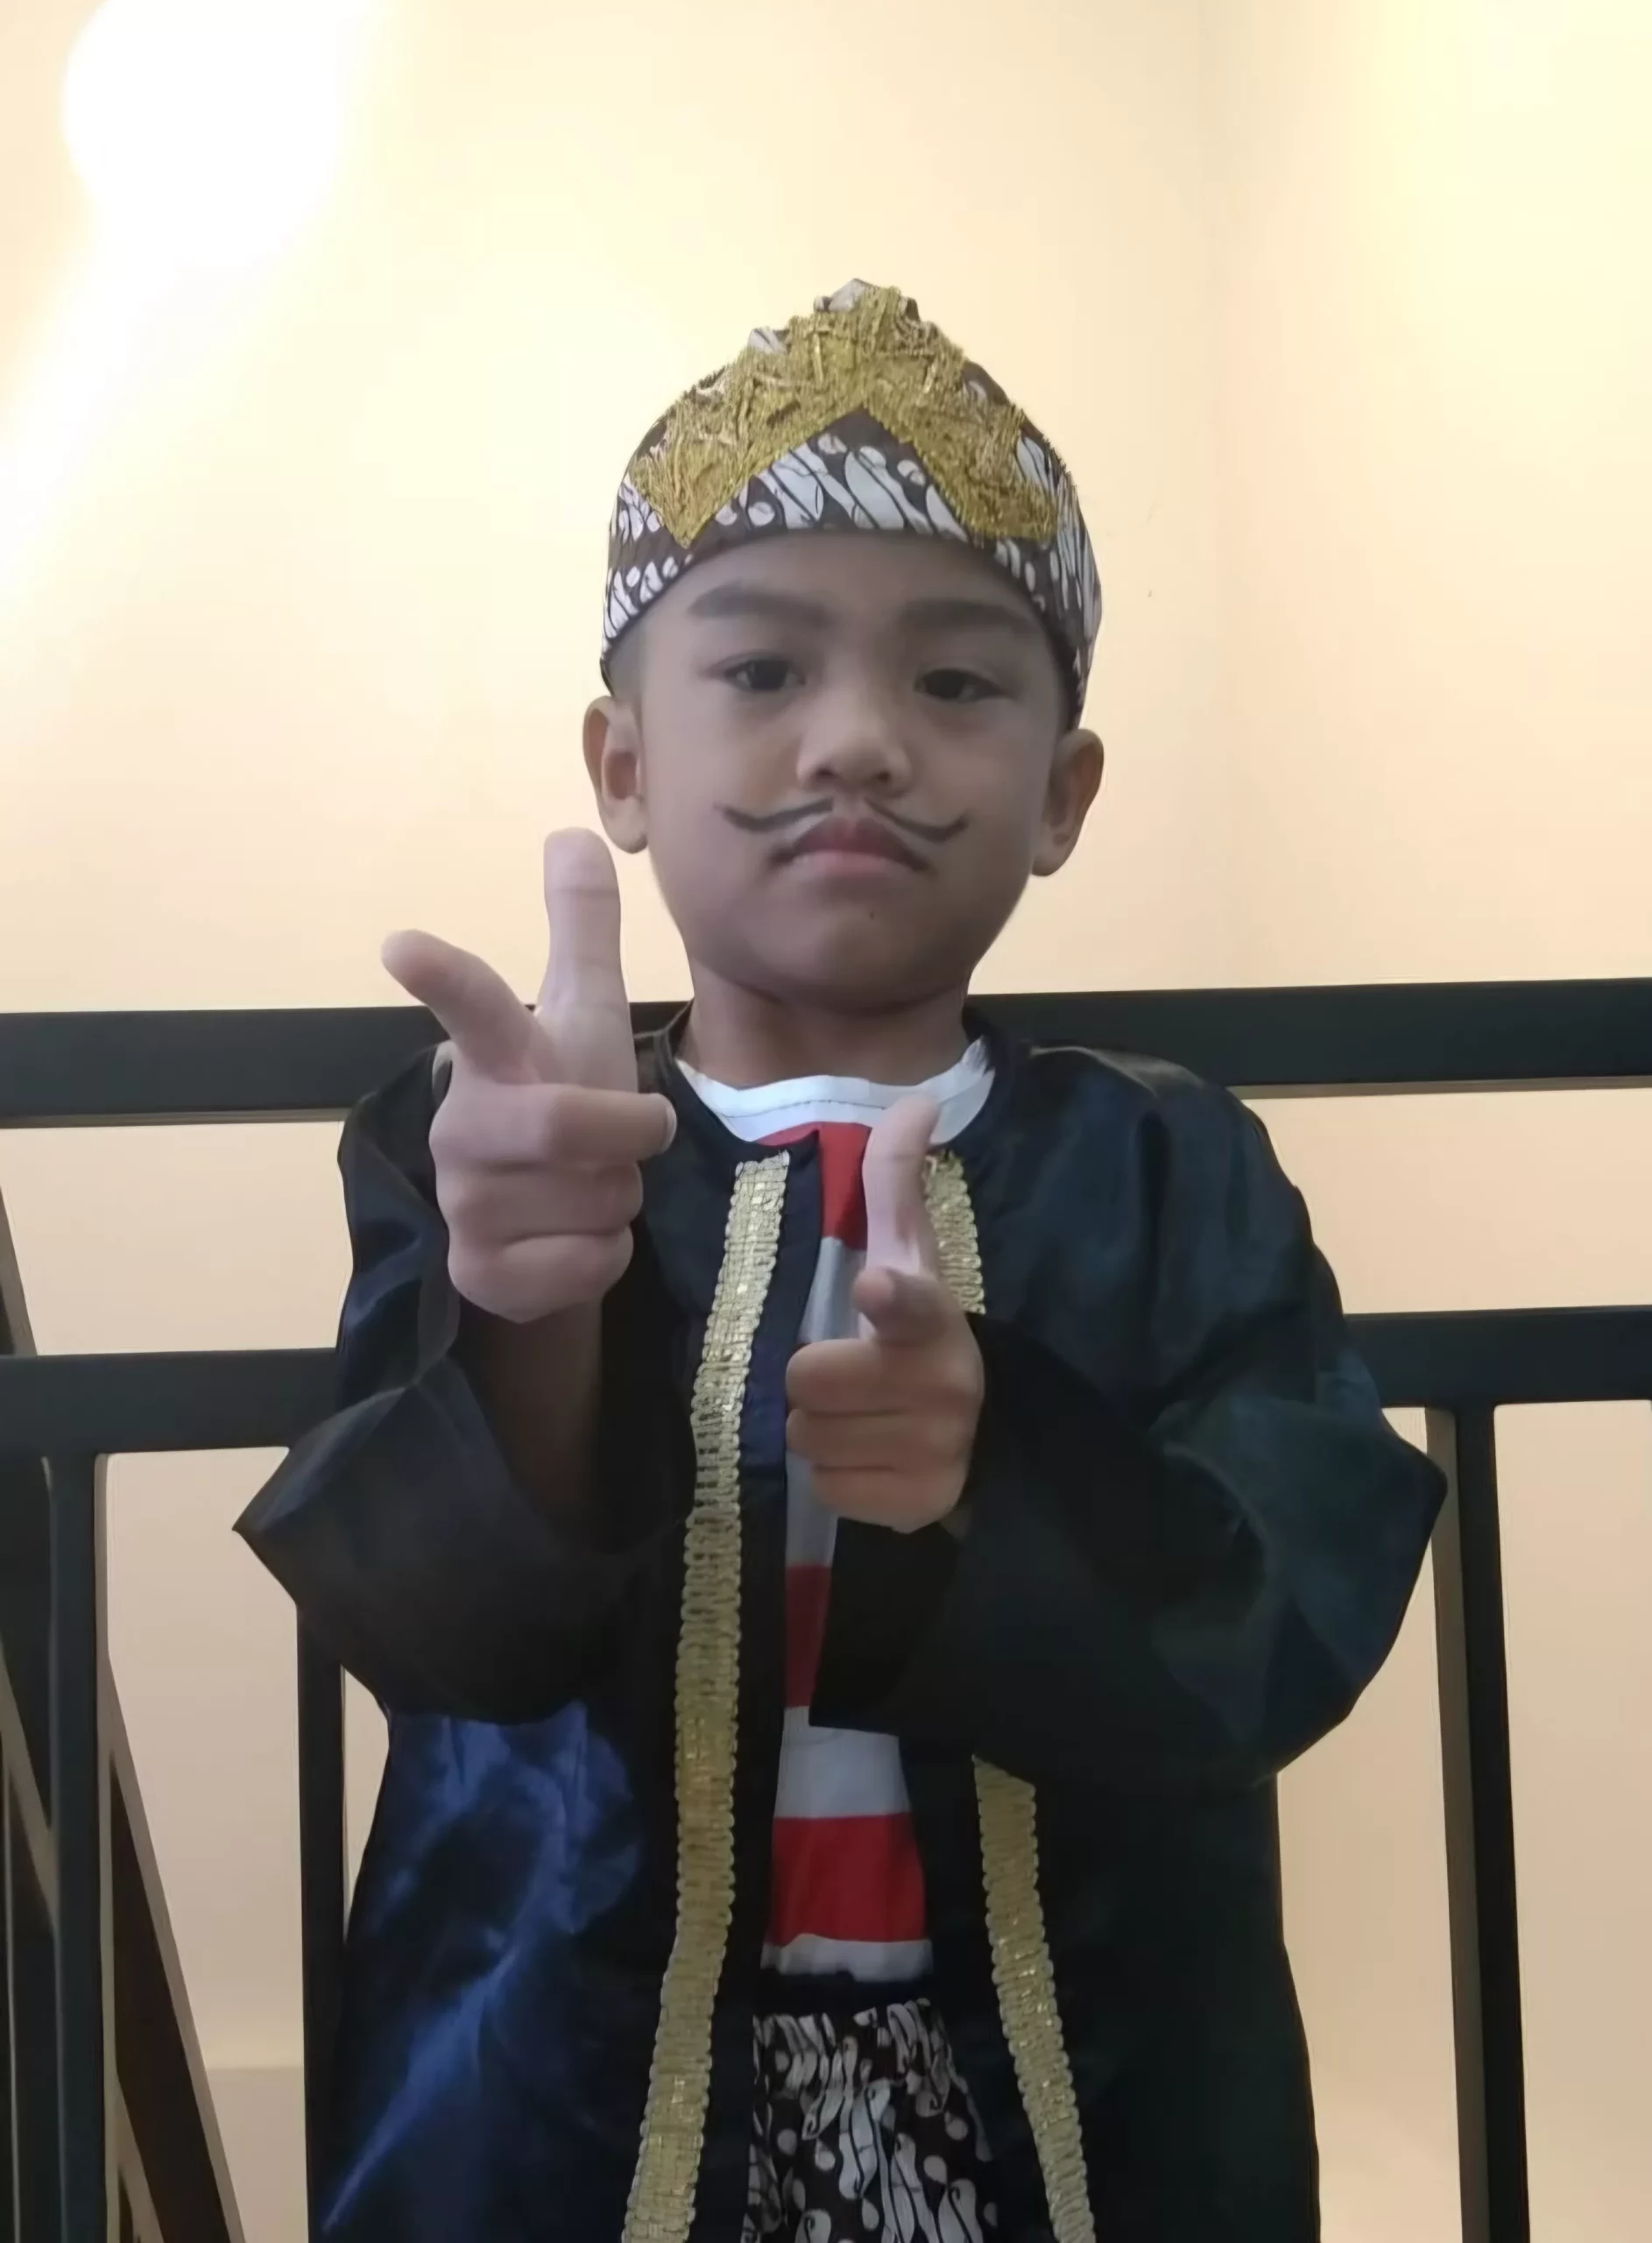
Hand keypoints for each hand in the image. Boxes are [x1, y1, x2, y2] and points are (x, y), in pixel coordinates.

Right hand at [381, 831, 675, 1322]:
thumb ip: (580, 930)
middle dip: (624, 1132)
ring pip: (594, 1199)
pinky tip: (571, 1243)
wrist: (541, 1229)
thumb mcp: (586, 1018)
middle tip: (637, 1134)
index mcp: (493, 1058)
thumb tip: (574, 830)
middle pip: (560, 1123)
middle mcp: (464, 1126)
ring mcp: (464, 1204)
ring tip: (589, 1189)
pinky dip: (605, 1256)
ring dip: (619, 1198)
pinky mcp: (480, 1272)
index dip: (442, 976)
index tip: (401, 946)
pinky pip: (588, 1263)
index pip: (470, 1006)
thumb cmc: (566, 1103)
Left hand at [785, 1096, 983, 1532]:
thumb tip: (916, 1100)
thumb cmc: (919, 1332)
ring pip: (808, 1440)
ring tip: (858, 1415)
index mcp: (933, 1317)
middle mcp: (943, 1384)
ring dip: (819, 1429)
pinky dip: (838, 1476)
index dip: (892, 1300)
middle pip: (807, 1382)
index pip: (915, 1303)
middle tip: (842, 1375)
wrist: (986, 1433)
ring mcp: (934, 1450)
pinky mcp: (918, 1506)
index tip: (876, 1290)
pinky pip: (828, 1489)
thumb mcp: (911, 1257)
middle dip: (810, 1382)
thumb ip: (896, 1181)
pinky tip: (869, 1454)